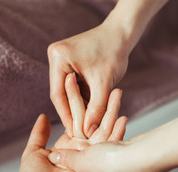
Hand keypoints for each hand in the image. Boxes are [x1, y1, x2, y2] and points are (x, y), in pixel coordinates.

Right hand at [48, 21, 129, 137]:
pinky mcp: (69, 62)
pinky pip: (73, 85)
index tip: (73, 131)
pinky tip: (90, 109)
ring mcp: (61, 59)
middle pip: (60, 93)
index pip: (57, 94)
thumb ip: (96, 107)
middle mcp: (55, 56)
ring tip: (87, 122)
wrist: (122, 33)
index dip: (66, 115)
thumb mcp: (104, 82)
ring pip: (67, 91)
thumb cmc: (114, 51)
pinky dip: (82, 97)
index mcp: (58, 57)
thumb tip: (88, 130)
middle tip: (79, 131)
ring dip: (78, 105)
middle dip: (72, 111)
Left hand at [48, 139, 157, 171]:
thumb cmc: (114, 163)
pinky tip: (117, 149)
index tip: (73, 159)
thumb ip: (66, 159)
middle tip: (87, 153)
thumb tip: (54, 157)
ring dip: (104, 161)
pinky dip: (117, 160)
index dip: (74, 171)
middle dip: (89, 166)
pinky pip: (121, 171)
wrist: (146, 157)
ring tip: (103, 148)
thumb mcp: (82, 159)